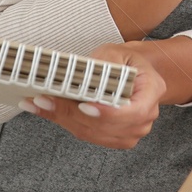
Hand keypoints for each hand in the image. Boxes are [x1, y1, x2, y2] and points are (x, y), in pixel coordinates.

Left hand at [18, 42, 166, 148]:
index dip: (108, 112)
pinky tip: (46, 110)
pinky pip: (87, 134)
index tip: (84, 106)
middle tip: (45, 99)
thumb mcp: (116, 53)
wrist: (133, 73)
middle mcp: (146, 117)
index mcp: (152, 91)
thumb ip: (103, 65)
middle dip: (72, 113)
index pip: (133, 111)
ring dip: (63, 119)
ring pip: (92, 132)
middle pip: (107, 125)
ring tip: (39, 103)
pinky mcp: (114, 138)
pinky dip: (65, 122)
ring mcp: (131, 132)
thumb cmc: (125, 61)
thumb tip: (81, 75)